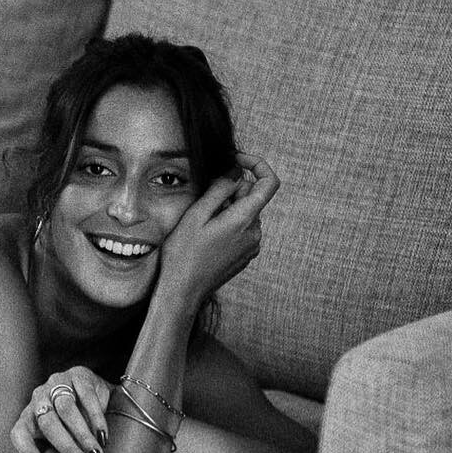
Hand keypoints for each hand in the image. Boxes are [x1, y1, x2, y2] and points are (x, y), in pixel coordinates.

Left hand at [10, 366, 109, 452]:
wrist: (99, 398)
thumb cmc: (73, 428)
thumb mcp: (62, 447)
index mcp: (29, 418)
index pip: (19, 432)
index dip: (25, 449)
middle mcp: (39, 398)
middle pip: (48, 424)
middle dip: (68, 449)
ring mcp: (56, 383)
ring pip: (66, 410)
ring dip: (83, 435)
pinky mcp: (78, 375)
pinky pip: (86, 395)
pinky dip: (95, 418)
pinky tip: (103, 435)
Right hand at [156, 151, 278, 311]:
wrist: (182, 291)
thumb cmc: (183, 253)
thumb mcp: (196, 215)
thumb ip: (219, 189)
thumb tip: (235, 171)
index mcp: (244, 220)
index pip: (269, 183)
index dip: (257, 164)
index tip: (236, 161)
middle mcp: (255, 233)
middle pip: (252, 197)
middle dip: (230, 192)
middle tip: (202, 204)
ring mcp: (252, 246)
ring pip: (246, 213)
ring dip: (227, 209)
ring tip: (201, 225)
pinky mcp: (246, 255)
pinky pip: (242, 229)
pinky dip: (228, 224)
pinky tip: (206, 237)